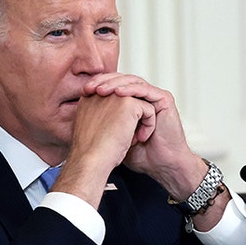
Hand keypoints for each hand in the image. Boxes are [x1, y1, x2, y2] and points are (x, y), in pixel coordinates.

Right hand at [52, 92, 153, 207]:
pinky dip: (148, 125)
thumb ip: (101, 118)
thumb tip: (116, 119)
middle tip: (127, 137)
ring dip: (141, 122)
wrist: (91, 160)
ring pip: (139, 104)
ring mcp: (115, 96)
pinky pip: (148, 109)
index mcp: (89, 99)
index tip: (117, 135)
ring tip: (134, 139)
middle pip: (127, 100)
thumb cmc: (92, 152)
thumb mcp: (94, 129)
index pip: (114, 101)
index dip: (120, 117)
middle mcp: (101, 94)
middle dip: (132, 118)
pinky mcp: (128, 103)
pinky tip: (139, 139)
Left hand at [81, 73, 208, 200]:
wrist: (160, 165)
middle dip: (104, 82)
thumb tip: (81, 113)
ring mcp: (154, 97)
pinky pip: (146, 90)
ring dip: (115, 84)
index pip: (113, 86)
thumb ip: (104, 121)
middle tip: (89, 87)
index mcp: (131, 102)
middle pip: (121, 80)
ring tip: (101, 90)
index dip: (98, 85)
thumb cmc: (140, 154)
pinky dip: (132, 90)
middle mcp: (143, 97)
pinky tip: (119, 93)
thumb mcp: (115, 135)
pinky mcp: (164, 100)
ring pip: (133, 81)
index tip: (82, 91)